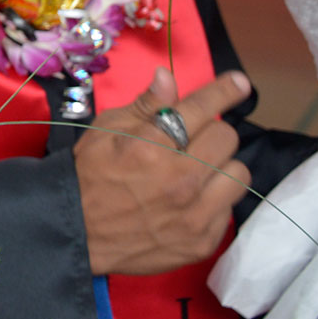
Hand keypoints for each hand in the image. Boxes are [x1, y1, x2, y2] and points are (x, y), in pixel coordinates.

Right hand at [75, 67, 251, 274]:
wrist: (77, 231)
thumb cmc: (89, 174)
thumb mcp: (105, 131)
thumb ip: (143, 106)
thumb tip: (168, 77)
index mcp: (151, 147)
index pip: (201, 109)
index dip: (224, 90)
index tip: (240, 83)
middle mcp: (180, 179)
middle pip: (226, 138)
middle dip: (209, 132)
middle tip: (189, 140)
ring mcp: (195, 214)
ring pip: (238, 172)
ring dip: (219, 166)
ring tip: (196, 171)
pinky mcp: (204, 240)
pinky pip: (230, 207)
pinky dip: (214, 198)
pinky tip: (190, 200)